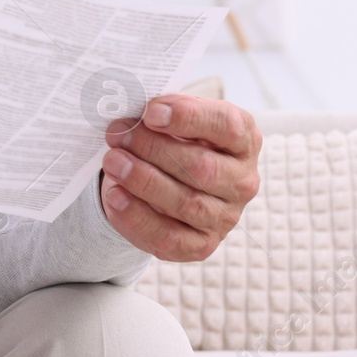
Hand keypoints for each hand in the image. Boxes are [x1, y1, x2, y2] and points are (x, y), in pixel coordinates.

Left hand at [98, 96, 261, 262]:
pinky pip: (170, 237)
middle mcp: (242, 181)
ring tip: (113, 163)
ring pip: (186, 202)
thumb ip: (163, 112)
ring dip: (143, 181)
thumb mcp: (176, 119)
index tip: (150, 112)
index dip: (188, 117)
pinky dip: (137, 217)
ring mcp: (225, 217)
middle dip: (154, 150)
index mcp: (243, 140)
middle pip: (202, 167)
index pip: (227, 125)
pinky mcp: (202, 245)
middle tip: (118, 136)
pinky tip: (115, 196)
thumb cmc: (175, 141)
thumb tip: (135, 110)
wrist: (168, 181)